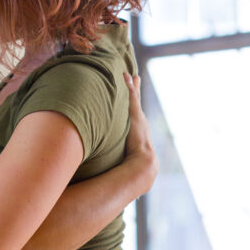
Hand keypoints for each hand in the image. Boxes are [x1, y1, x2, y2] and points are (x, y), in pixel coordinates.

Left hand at [122, 74, 157, 193]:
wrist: (142, 167)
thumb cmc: (132, 169)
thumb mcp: (125, 164)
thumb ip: (118, 164)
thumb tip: (106, 174)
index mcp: (138, 134)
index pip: (134, 119)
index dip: (132, 110)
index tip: (132, 102)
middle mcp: (140, 125)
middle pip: (137, 104)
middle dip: (135, 92)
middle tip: (135, 78)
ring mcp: (139, 120)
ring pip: (134, 99)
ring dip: (132, 86)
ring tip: (130, 74)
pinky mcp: (136, 116)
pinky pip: (132, 98)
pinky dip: (129, 87)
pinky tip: (126, 76)